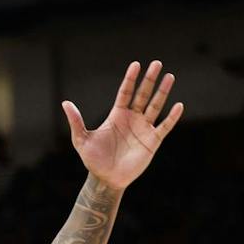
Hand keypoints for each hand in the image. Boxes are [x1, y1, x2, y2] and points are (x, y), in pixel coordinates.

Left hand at [63, 61, 182, 189]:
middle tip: (157, 63)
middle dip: (150, 79)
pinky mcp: (152, 141)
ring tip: (169, 77)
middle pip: (143, 94)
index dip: (131, 79)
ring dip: (162, 92)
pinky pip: (164, 126)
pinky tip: (178, 106)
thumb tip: (65, 103)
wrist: (106, 180)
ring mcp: (143, 129)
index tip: (136, 65)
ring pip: (155, 106)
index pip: (126, 92)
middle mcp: (132, 118)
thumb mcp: (82, 140)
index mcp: (117, 115)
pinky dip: (172, 117)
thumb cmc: (94, 160)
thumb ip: (76, 121)